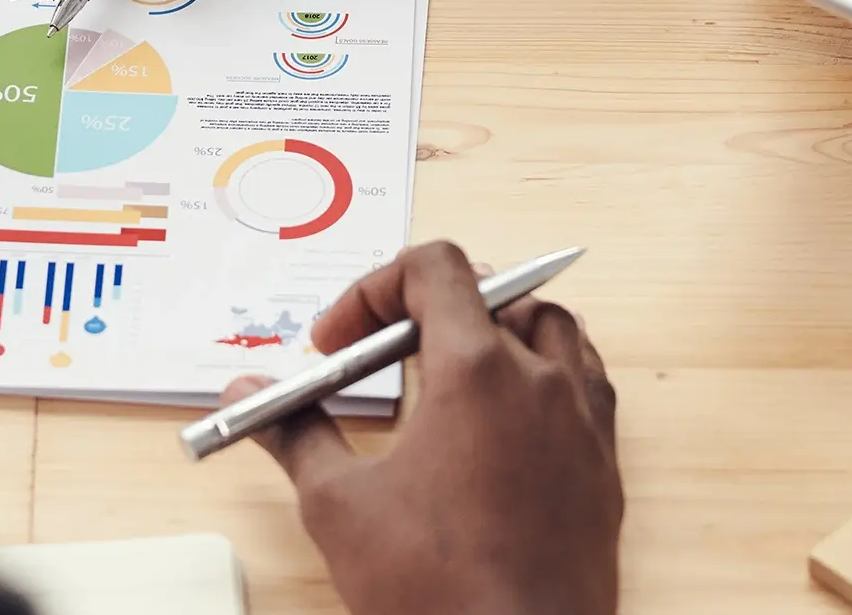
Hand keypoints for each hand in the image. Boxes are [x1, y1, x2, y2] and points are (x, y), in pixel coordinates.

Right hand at [227, 242, 621, 614]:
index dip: (374, 289)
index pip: (434, 269)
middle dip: (427, 308)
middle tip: (381, 355)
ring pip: (552, 329)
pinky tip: (505, 419)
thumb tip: (248, 394)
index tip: (339, 341)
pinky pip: (586, 384)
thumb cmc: (440, 590)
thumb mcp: (340, 505)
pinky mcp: (604, 467)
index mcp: (477, 371)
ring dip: (497, 330)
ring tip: (449, 371)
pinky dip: (544, 376)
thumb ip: (294, 432)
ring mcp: (583, 423)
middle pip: (492, 292)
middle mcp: (541, 382)